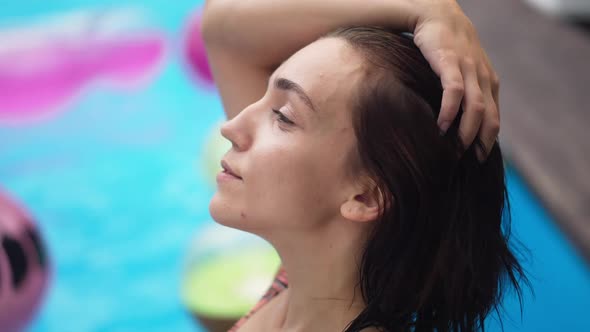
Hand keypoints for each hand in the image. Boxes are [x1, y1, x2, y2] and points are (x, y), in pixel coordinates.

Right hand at [412, 1, 498, 160]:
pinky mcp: (449, 62)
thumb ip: (467, 92)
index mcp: (488, 82)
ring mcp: (468, 69)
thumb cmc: (447, 47)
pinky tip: (441, 126)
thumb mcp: (464, 70)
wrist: (437, 14)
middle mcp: (483, 77)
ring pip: (476, 108)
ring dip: (466, 132)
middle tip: (467, 162)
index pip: (495, 119)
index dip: (489, 142)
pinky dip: (449, 112)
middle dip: (481, 143)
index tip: (478, 160)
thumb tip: (458, 122)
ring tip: (454, 150)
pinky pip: (454, 92)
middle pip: (490, 118)